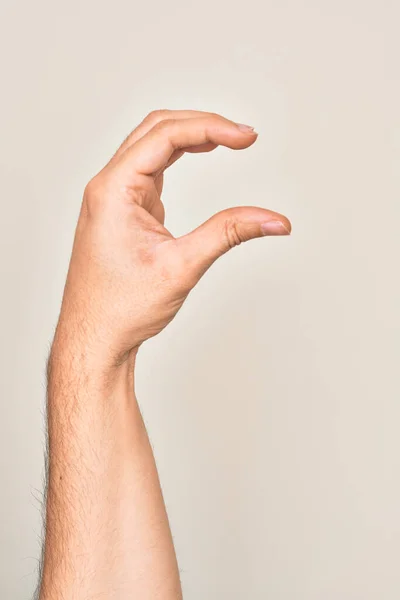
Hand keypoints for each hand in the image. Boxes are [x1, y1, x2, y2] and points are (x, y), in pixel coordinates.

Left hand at [55, 109, 290, 367]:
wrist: (94, 337)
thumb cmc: (122, 308)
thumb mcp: (182, 267)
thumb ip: (229, 234)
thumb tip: (274, 220)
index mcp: (113, 191)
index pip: (164, 136)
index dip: (210, 128)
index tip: (247, 138)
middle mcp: (108, 187)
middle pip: (156, 130)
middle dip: (202, 125)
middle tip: (244, 136)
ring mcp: (113, 197)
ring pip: (151, 146)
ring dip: (190, 137)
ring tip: (229, 140)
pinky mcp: (123, 210)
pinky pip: (151, 169)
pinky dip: (178, 157)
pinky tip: (202, 156)